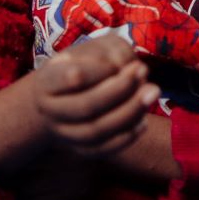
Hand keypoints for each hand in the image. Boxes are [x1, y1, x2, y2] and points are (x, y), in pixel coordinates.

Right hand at [0, 35, 161, 176]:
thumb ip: (107, 53)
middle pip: (86, 106)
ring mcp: (63, 133)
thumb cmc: (81, 65)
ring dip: (129, 113)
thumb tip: (125, 69)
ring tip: (152, 92)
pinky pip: (102, 150)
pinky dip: (125, 138)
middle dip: (120, 90)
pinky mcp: (79, 149)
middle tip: (145, 70)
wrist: (59, 99)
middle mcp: (49, 110)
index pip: (72, 77)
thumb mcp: (89, 49)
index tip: (124, 60)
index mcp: (46, 81)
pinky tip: (142, 122)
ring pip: (95, 131)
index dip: (101, 70)